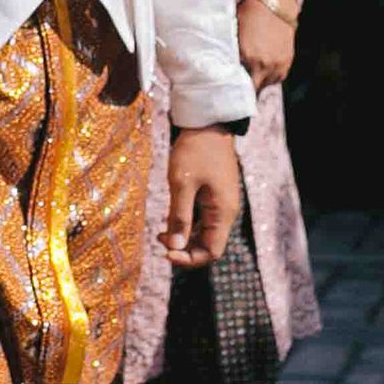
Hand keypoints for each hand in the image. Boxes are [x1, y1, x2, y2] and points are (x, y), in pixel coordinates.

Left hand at [164, 125, 242, 267]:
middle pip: (207, 245)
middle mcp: (225, 212)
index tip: (165, 252)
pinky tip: (169, 217)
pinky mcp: (215, 195)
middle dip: (183, 248)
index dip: (189, 259)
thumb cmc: (194, 151)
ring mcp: (221, 204)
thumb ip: (179, 217)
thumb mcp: (182, 184)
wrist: (208, 123)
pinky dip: (187, 223)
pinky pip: (203, 219)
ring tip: (160, 230)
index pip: (211, 252)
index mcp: (222, 213)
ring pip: (204, 233)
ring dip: (183, 236)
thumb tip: (174, 247)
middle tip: (158, 238)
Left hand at [236, 0, 296, 91]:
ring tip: (253, 73)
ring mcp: (277, 64)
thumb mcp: (235, 35)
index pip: (239, 86)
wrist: (274, 3)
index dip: (234, 90)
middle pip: (254, 89)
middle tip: (240, 86)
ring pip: (266, 84)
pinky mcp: (287, 62)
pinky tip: (264, 66)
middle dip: (247, 88)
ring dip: (259, 81)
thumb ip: (233, 56)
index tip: (230, 90)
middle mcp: (263, 64)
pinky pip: (277, 77)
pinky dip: (270, 75)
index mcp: (247, 57)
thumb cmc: (248, 16)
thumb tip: (226, 71)